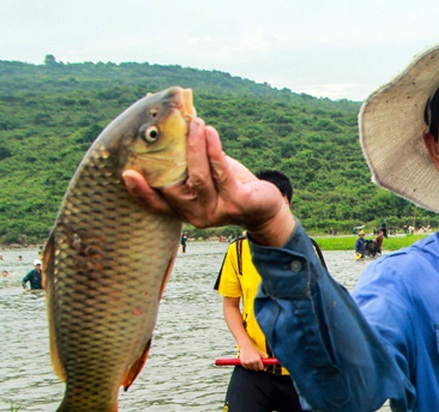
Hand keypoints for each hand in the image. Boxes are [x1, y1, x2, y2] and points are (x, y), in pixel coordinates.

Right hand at [122, 118, 295, 245]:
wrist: (266, 207)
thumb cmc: (231, 186)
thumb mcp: (207, 176)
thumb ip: (189, 161)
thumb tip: (177, 124)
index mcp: (185, 211)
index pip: (158, 205)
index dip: (141, 192)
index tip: (127, 173)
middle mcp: (197, 215)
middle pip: (175, 186)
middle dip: (172, 155)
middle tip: (175, 125)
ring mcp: (217, 211)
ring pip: (198, 177)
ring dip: (195, 146)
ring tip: (196, 124)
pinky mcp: (237, 203)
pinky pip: (221, 173)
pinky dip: (213, 150)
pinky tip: (210, 133)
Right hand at [238, 343, 265, 371]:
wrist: (245, 346)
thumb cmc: (253, 349)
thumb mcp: (260, 353)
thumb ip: (264, 358)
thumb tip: (267, 363)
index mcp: (258, 360)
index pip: (261, 368)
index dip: (261, 367)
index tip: (261, 366)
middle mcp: (253, 362)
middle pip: (256, 369)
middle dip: (257, 367)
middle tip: (256, 364)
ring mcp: (247, 363)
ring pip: (251, 369)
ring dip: (252, 367)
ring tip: (252, 362)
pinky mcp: (243, 363)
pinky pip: (246, 368)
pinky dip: (247, 366)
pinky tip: (248, 362)